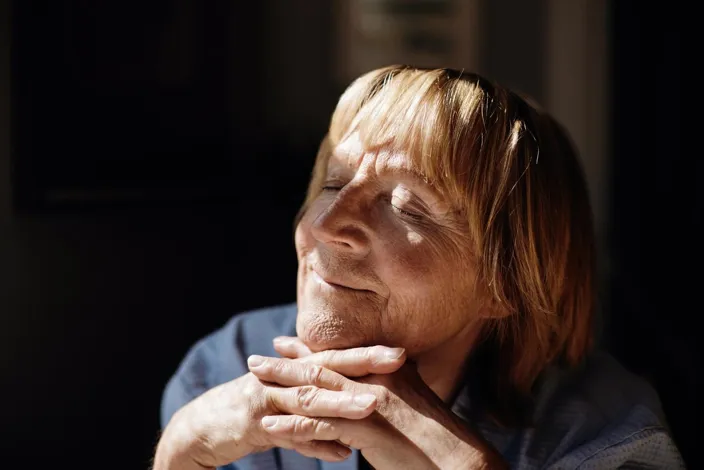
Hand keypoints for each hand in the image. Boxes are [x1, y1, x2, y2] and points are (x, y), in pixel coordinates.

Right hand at [152, 344, 404, 469]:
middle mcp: (283, 378)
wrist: (201, 428)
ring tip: (372, 406)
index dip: (367, 353)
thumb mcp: (285, 412)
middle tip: (398, 359)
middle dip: (362, 362)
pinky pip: (288, 434)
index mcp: (294, 371)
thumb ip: (316, 417)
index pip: (335, 358)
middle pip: (326, 367)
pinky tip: (341, 455)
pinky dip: (314, 445)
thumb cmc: (252, 416)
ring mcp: (268, 398)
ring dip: (341, 402)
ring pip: (309, 399)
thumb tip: (348, 436)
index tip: (403, 353)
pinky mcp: (253, 423)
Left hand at [247, 336, 506, 469]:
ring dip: (280, 387)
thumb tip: (374, 387)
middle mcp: (374, 379)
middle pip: (321, 366)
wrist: (457, 458)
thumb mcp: (413, 401)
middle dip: (285, 362)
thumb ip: (393, 387)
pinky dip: (292, 427)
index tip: (285, 342)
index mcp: (385, 370)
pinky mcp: (364, 427)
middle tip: (257, 357)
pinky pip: (319, 425)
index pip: (339, 355)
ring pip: (315, 390)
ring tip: (252, 385)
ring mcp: (368, 401)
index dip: (309, 348)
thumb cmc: (437, 436)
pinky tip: (269, 428)